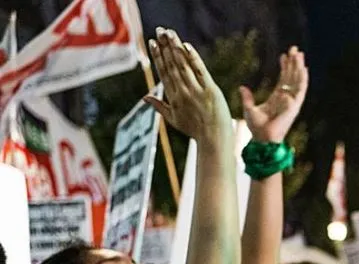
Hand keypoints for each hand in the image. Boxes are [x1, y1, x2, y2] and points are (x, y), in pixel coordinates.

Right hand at [145, 28, 230, 144]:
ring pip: (183, 65)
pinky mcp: (210, 90)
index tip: (153, 43)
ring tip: (169, 33)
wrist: (213, 139)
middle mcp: (183, 92)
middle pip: (172, 65)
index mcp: (173, 98)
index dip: (158, 56)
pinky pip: (200, 70)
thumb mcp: (174, 120)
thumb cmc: (195, 130)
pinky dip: (193, 57)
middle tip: (159, 31)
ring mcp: (196, 91)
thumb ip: (159, 106)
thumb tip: (144, 97)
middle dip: (164, 47)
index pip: (164, 72)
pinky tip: (186, 45)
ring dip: (175, 48)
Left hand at [240, 46, 308, 142]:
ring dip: (300, 68)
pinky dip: (302, 79)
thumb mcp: (249, 109)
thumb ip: (247, 98)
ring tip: (300, 55)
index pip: (283, 79)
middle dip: (294, 63)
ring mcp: (291, 102)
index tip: (284, 55)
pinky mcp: (294, 106)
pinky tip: (303, 68)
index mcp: (277, 98)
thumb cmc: (256, 128)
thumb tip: (242, 87)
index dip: (284, 67)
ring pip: (298, 81)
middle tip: (295, 49)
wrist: (263, 139)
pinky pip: (300, 90)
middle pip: (292, 77)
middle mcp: (286, 99)